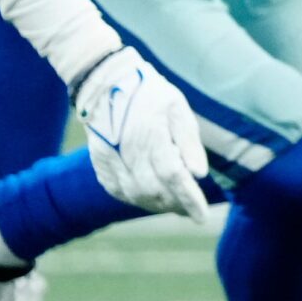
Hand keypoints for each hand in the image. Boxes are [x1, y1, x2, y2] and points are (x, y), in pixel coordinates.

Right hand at [72, 48, 209, 220]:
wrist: (107, 83)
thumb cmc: (150, 93)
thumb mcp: (178, 108)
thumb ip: (189, 142)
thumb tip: (200, 174)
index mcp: (151, 134)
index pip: (173, 175)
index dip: (188, 199)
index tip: (201, 217)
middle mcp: (128, 149)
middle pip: (153, 190)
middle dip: (175, 205)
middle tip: (191, 210)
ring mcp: (110, 157)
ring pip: (135, 195)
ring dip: (157, 205)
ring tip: (175, 205)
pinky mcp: (99, 162)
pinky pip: (118, 190)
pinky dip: (136, 199)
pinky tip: (150, 197)